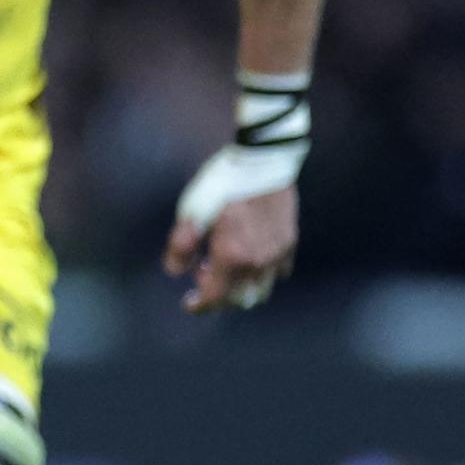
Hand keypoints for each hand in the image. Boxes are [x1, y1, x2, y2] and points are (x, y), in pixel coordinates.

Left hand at [164, 182, 298, 313]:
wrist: (265, 160)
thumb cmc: (224, 183)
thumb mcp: (192, 211)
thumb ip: (181, 246)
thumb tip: (175, 272)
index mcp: (233, 256)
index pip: (216, 297)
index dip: (200, 305)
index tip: (189, 303)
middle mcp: (259, 262)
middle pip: (239, 300)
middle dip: (219, 298)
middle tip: (201, 276)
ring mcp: (278, 253)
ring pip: (261, 290)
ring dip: (241, 290)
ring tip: (224, 268)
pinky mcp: (289, 242)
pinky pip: (278, 273)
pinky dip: (261, 276)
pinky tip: (248, 258)